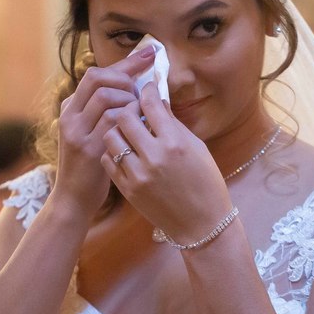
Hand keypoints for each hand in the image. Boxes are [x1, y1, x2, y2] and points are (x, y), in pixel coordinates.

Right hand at [53, 48, 155, 218]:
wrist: (73, 199)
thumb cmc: (90, 165)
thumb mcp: (90, 132)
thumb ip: (106, 110)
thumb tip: (136, 85)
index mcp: (71, 108)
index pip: (97, 73)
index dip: (126, 62)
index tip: (150, 53)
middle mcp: (70, 115)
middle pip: (99, 78)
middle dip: (126, 79)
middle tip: (141, 93)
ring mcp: (77, 132)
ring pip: (106, 97)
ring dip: (129, 101)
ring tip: (139, 115)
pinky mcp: (88, 149)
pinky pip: (112, 122)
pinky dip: (130, 121)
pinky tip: (141, 129)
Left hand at [100, 81, 230, 242]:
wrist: (202, 225)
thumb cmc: (206, 183)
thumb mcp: (197, 148)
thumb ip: (174, 125)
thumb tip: (158, 102)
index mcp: (175, 143)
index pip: (150, 104)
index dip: (147, 91)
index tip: (147, 89)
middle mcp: (154, 156)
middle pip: (125, 116)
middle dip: (129, 108)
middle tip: (135, 111)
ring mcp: (138, 175)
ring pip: (111, 137)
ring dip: (118, 130)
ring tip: (129, 133)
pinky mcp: (127, 190)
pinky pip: (108, 160)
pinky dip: (113, 152)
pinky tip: (125, 152)